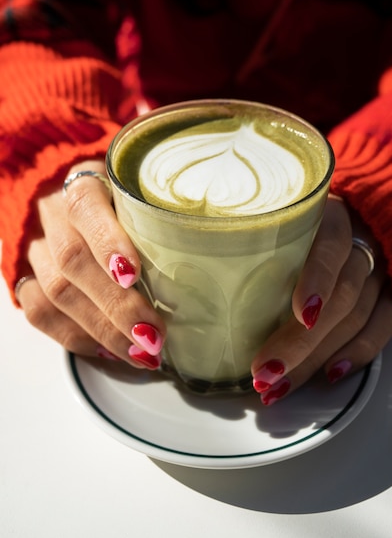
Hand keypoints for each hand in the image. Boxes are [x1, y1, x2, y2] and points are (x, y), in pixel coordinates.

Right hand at [16, 159, 165, 368]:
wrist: (63, 194)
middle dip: (116, 305)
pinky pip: (40, 312)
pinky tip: (109, 351)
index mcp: (84, 183)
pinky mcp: (28, 275)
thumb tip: (216, 241)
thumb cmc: (121, 198)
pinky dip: (76, 337)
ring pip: (56, 292)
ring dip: (101, 330)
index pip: (86, 207)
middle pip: (74, 260)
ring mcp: (37, 247)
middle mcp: (54, 213)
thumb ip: (165, 208)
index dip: (107, 242)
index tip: (132, 275)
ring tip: (140, 354)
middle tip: (153, 335)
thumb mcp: (142, 189)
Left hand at [251, 196, 391, 404]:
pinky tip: (327, 376)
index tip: (299, 315)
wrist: (360, 210)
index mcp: (333, 217)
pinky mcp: (388, 295)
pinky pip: (382, 329)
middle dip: (302, 340)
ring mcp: (378, 274)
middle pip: (342, 296)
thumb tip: (183, 272)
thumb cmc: (305, 217)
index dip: (317, 280)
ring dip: (317, 358)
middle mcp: (360, 246)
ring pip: (357, 320)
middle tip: (265, 369)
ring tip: (279, 384)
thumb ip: (245, 230)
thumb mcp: (278, 211)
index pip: (331, 246)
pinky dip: (357, 355)